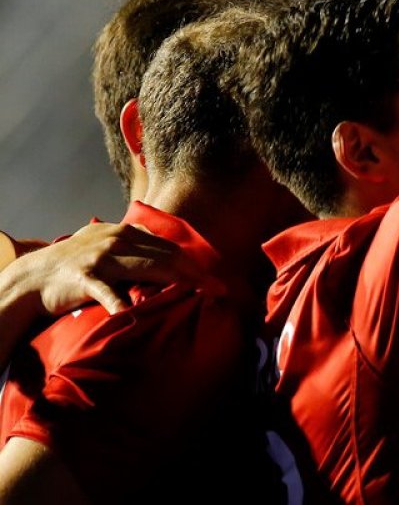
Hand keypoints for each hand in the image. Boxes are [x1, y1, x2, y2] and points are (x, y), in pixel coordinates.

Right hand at [4, 222, 195, 316]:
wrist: (34, 277)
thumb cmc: (75, 264)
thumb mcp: (105, 245)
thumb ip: (133, 246)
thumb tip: (165, 251)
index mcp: (125, 233)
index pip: (169, 246)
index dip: (194, 262)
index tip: (214, 277)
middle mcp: (117, 241)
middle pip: (166, 255)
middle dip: (195, 272)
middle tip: (216, 289)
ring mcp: (101, 258)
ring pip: (147, 267)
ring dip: (176, 281)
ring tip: (197, 294)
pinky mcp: (84, 278)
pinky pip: (107, 291)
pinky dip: (120, 301)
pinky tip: (131, 312)